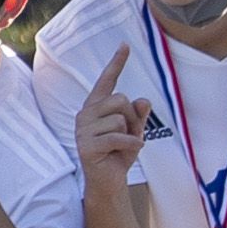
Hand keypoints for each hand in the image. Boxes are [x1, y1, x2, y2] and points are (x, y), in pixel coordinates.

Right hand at [73, 51, 154, 188]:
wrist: (109, 182)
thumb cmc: (120, 153)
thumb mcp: (134, 130)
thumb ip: (138, 115)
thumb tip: (142, 101)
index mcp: (95, 107)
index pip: (107, 81)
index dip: (117, 63)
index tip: (125, 45)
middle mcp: (86, 114)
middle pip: (120, 100)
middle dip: (133, 118)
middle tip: (130, 134)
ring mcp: (83, 130)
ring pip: (120, 119)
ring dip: (131, 134)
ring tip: (125, 146)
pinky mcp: (87, 146)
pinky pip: (118, 137)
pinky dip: (132, 144)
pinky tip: (133, 150)